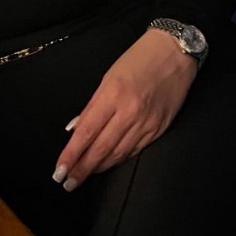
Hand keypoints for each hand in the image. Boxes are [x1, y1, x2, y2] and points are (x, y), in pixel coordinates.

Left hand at [52, 29, 197, 191]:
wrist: (175, 52)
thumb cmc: (140, 58)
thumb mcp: (109, 76)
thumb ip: (92, 105)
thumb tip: (75, 128)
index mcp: (113, 94)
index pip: (86, 133)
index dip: (71, 155)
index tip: (59, 169)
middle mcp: (130, 111)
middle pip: (100, 148)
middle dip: (81, 169)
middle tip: (68, 182)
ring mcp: (146, 122)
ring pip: (118, 154)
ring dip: (99, 168)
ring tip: (84, 176)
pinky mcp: (159, 128)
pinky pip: (135, 150)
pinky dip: (119, 159)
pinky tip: (108, 164)